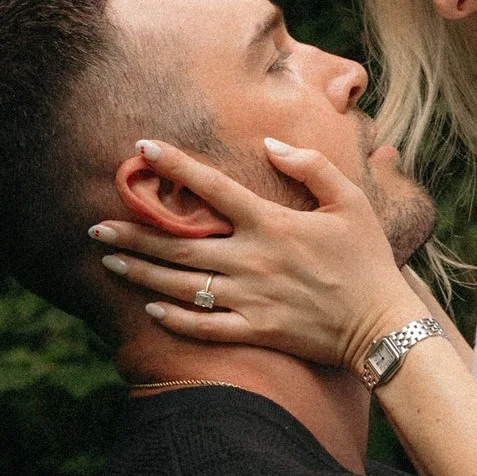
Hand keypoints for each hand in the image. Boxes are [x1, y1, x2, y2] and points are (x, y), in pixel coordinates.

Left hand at [89, 138, 413, 369]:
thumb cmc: (367, 259)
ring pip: (181, 285)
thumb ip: (310, 166)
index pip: (212, 187)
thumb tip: (270, 144)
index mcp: (272, 223)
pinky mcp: (255, 331)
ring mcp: (250, 298)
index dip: (175, 165)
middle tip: (94, 228)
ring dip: (140, 274)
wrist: (381, 324)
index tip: (140, 149)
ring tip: (108, 263)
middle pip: (178, 243)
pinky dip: (174, 318)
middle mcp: (252, 260)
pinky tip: (149, 308)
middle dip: (132, 234)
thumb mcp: (350, 201)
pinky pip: (204, 326)